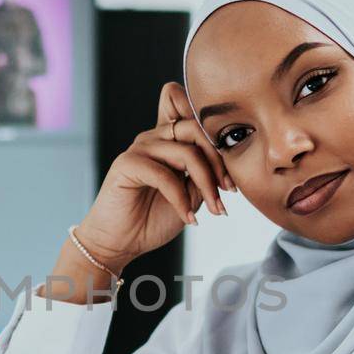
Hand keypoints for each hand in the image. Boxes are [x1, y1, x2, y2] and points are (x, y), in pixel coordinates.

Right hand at [74, 82, 234, 272]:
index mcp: (169, 139)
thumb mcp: (191, 194)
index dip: (216, 132)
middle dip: (219, 160)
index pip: (192, 111)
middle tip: (229, 190)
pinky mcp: (127, 164)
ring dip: (206, 184)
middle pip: (196, 128)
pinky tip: (188, 217)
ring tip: (214, 209)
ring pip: (187, 153)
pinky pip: (165, 176)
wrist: (121, 243)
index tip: (231, 175)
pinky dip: (181, 200)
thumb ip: (205, 173)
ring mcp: (140, 148)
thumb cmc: (152, 219)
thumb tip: (228, 164)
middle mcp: (154, 137)